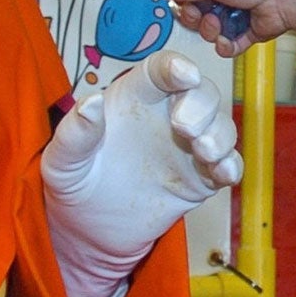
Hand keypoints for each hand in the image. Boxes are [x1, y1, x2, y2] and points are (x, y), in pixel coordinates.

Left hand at [43, 49, 239, 296]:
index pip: (161, 70)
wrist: (89, 229)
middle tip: (184, 128)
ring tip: (203, 152)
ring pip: (221, 126)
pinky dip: (231, 166)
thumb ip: (74, 134)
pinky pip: (228, 166)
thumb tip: (90, 103)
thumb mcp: (63, 161)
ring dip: (220, 135)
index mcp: (135, 99)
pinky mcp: (201, 179)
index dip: (176, 67)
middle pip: (202, 93)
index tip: (184, 75)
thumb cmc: (74, 182)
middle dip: (203, 104)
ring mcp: (188, 148)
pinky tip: (221, 174)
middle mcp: (168, 115)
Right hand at [151, 0, 295, 56]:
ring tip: (221, 25)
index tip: (181, 2)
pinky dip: (227, 44)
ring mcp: (236, 10)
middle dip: (197, 17)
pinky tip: (230, 40)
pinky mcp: (247, 30)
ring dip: (212, 31)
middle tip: (203, 15)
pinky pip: (228, 42)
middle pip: (196, 10)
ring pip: (210, 29)